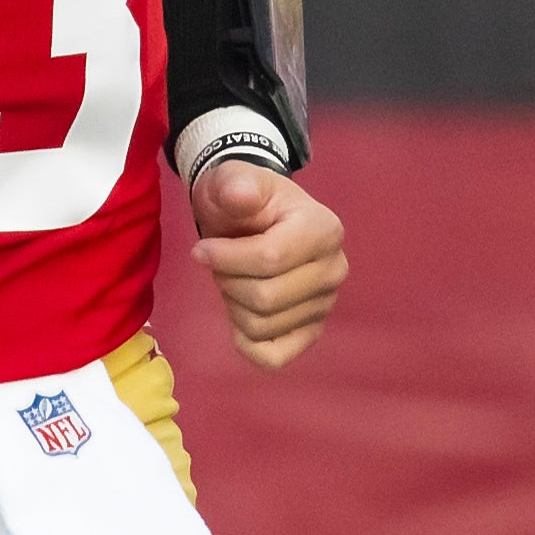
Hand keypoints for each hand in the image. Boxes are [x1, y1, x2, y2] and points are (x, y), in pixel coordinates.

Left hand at [189, 157, 345, 370]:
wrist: (251, 219)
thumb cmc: (242, 201)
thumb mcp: (232, 178)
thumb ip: (234, 182)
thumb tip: (240, 195)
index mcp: (323, 229)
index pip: (269, 259)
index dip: (224, 258)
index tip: (201, 249)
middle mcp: (333, 270)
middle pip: (265, 298)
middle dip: (227, 280)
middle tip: (221, 264)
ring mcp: (326, 304)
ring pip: (263, 326)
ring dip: (233, 305)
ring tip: (235, 280)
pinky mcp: (311, 330)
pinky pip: (274, 356)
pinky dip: (246, 342)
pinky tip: (239, 315)